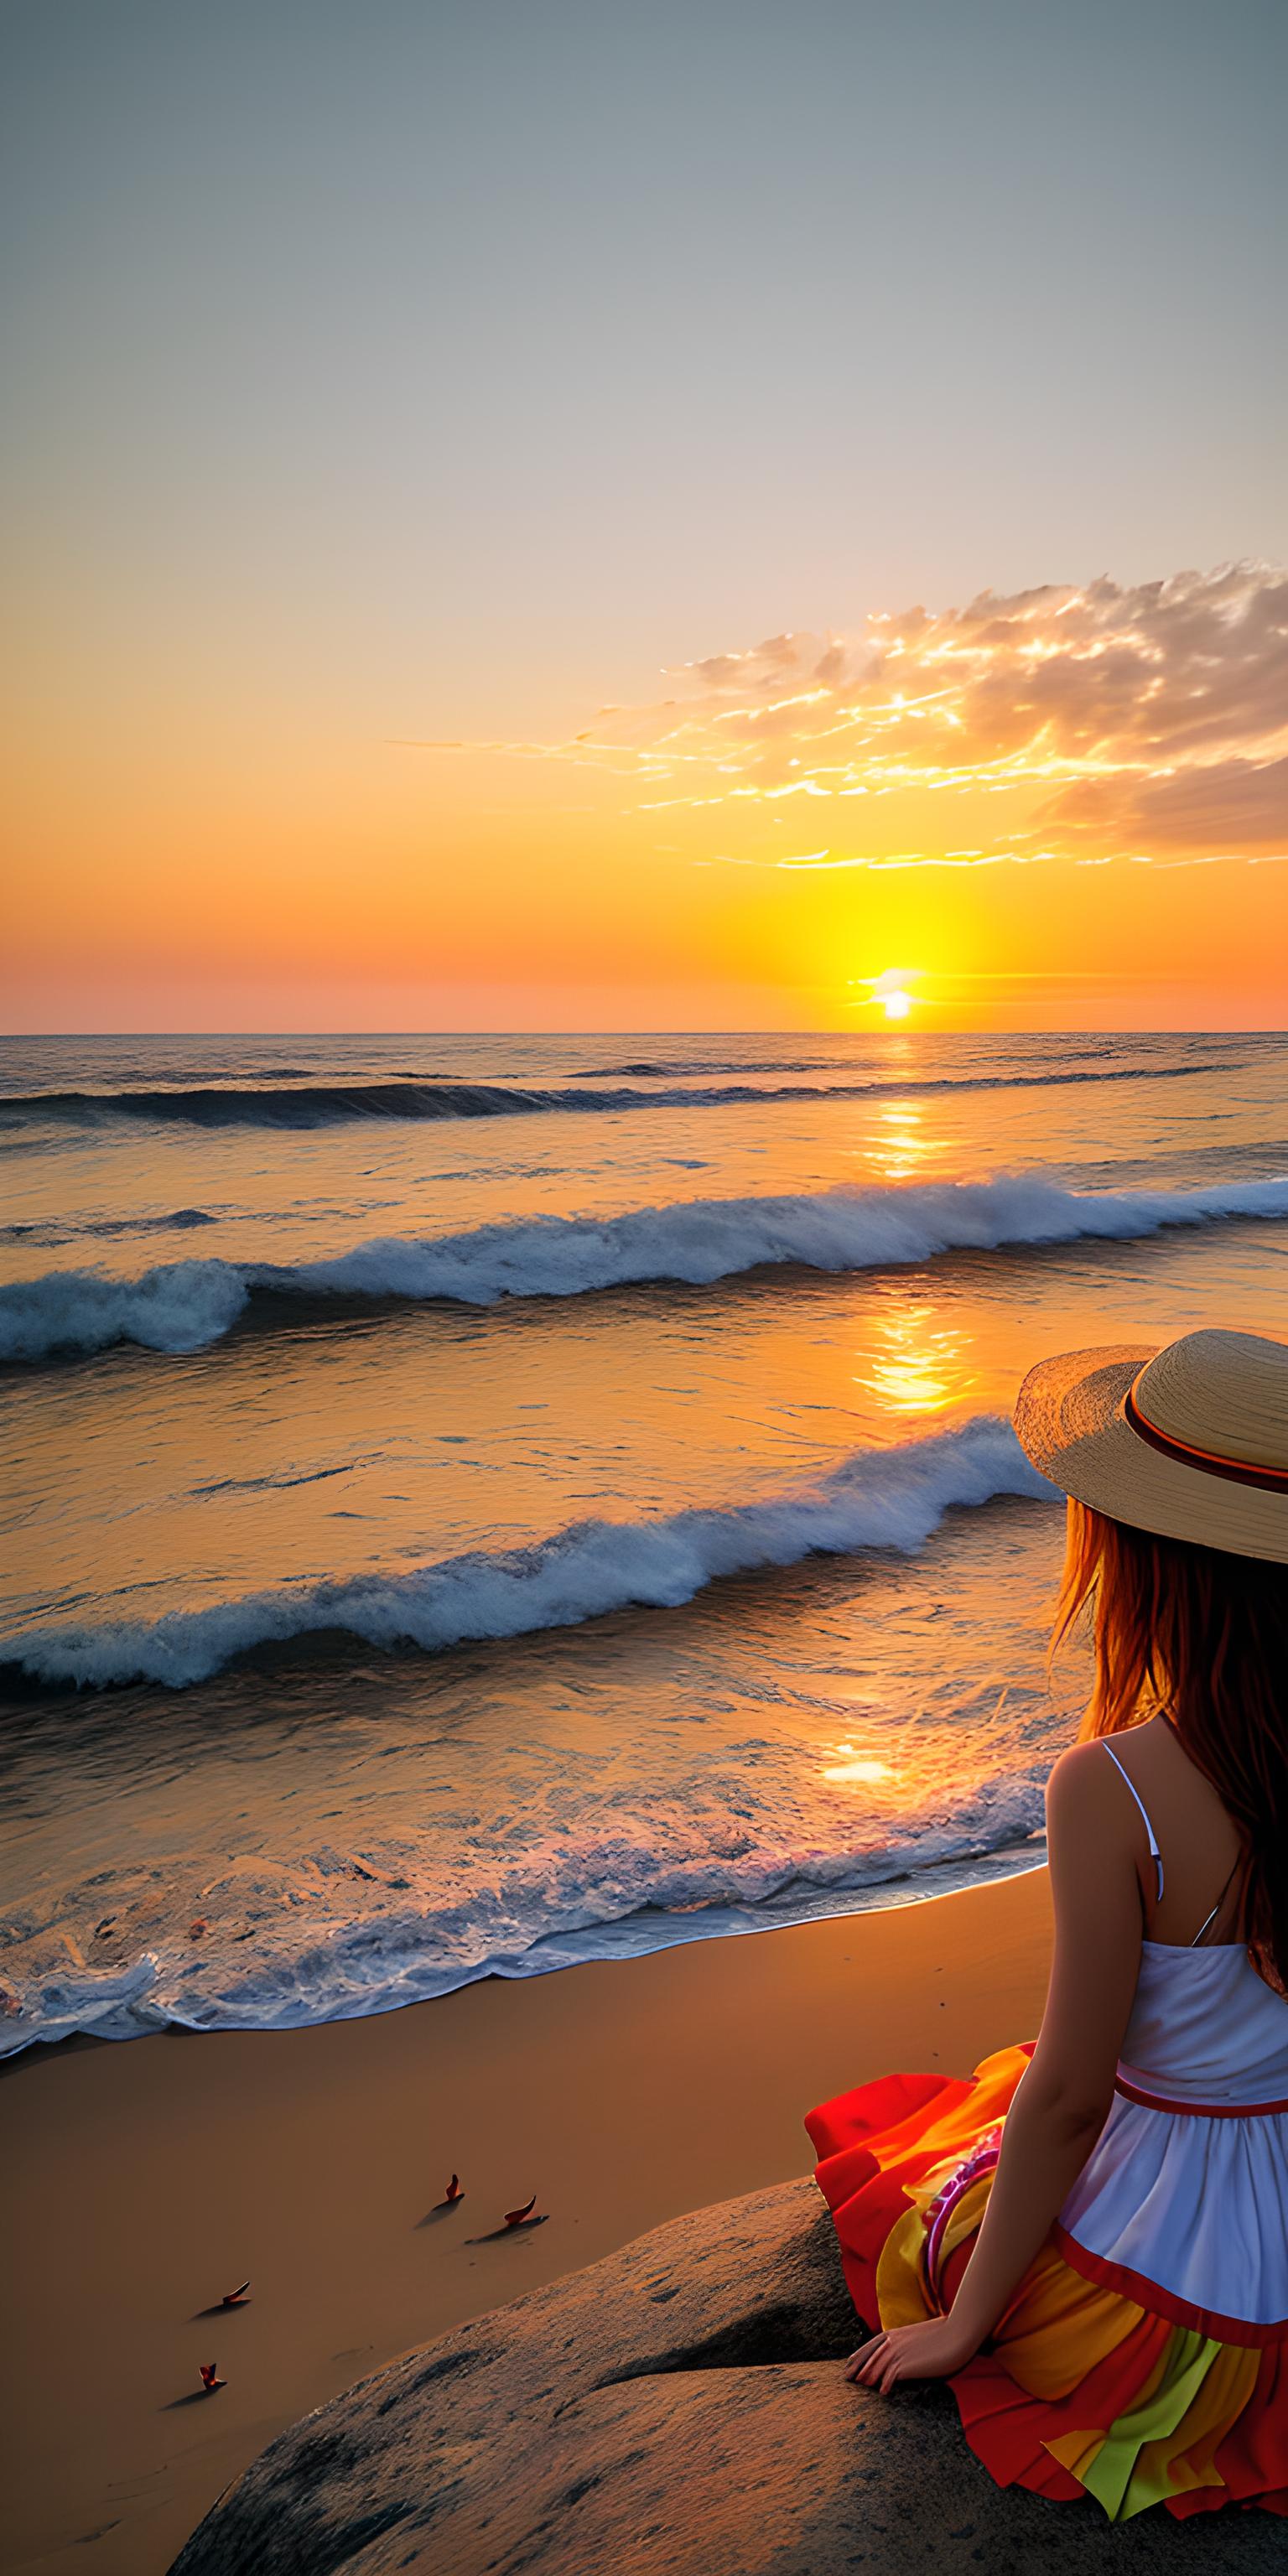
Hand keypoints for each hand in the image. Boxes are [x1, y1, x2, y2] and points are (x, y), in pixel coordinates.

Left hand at [844, 2315, 978, 2390]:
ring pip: (875, 2369)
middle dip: (856, 2369)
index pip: (869, 2346)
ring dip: (868, 2378)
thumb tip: (901, 2352)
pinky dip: (885, 2386)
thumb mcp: (918, 2336)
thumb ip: (906, 2343)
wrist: (957, 2333)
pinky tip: (883, 2393)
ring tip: (862, 2387)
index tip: (848, 2364)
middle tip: (846, 2379)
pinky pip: (890, 2378)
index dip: (857, 2356)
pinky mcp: (906, 2364)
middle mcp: (892, 2342)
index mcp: (894, 2333)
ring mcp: (898, 2352)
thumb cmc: (943, 2334)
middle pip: (868, 2358)